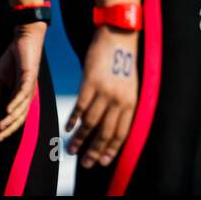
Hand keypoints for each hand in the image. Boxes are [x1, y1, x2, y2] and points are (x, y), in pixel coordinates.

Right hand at [0, 23, 45, 141]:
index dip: (8, 127)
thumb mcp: (0, 80)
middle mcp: (27, 93)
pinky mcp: (29, 76)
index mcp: (20, 95)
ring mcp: (29, 85)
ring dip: (11, 117)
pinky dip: (16, 102)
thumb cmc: (13, 60)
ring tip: (0, 126)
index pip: (16, 116)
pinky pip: (23, 92)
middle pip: (20, 116)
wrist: (23, 40)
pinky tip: (8, 110)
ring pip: (22, 106)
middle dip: (9, 128)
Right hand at [66, 26, 138, 167]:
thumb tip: (109, 124)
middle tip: (86, 163)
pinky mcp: (91, 82)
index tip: (103, 161)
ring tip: (72, 151)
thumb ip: (121, 103)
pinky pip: (80, 106)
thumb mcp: (129, 84)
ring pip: (91, 122)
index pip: (122, 131)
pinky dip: (73, 120)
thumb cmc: (123, 60)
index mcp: (131, 101)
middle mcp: (120, 99)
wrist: (120, 36)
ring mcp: (105, 91)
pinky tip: (68, 128)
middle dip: (95, 150)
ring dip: (80, 139)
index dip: (112, 148)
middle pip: (106, 131)